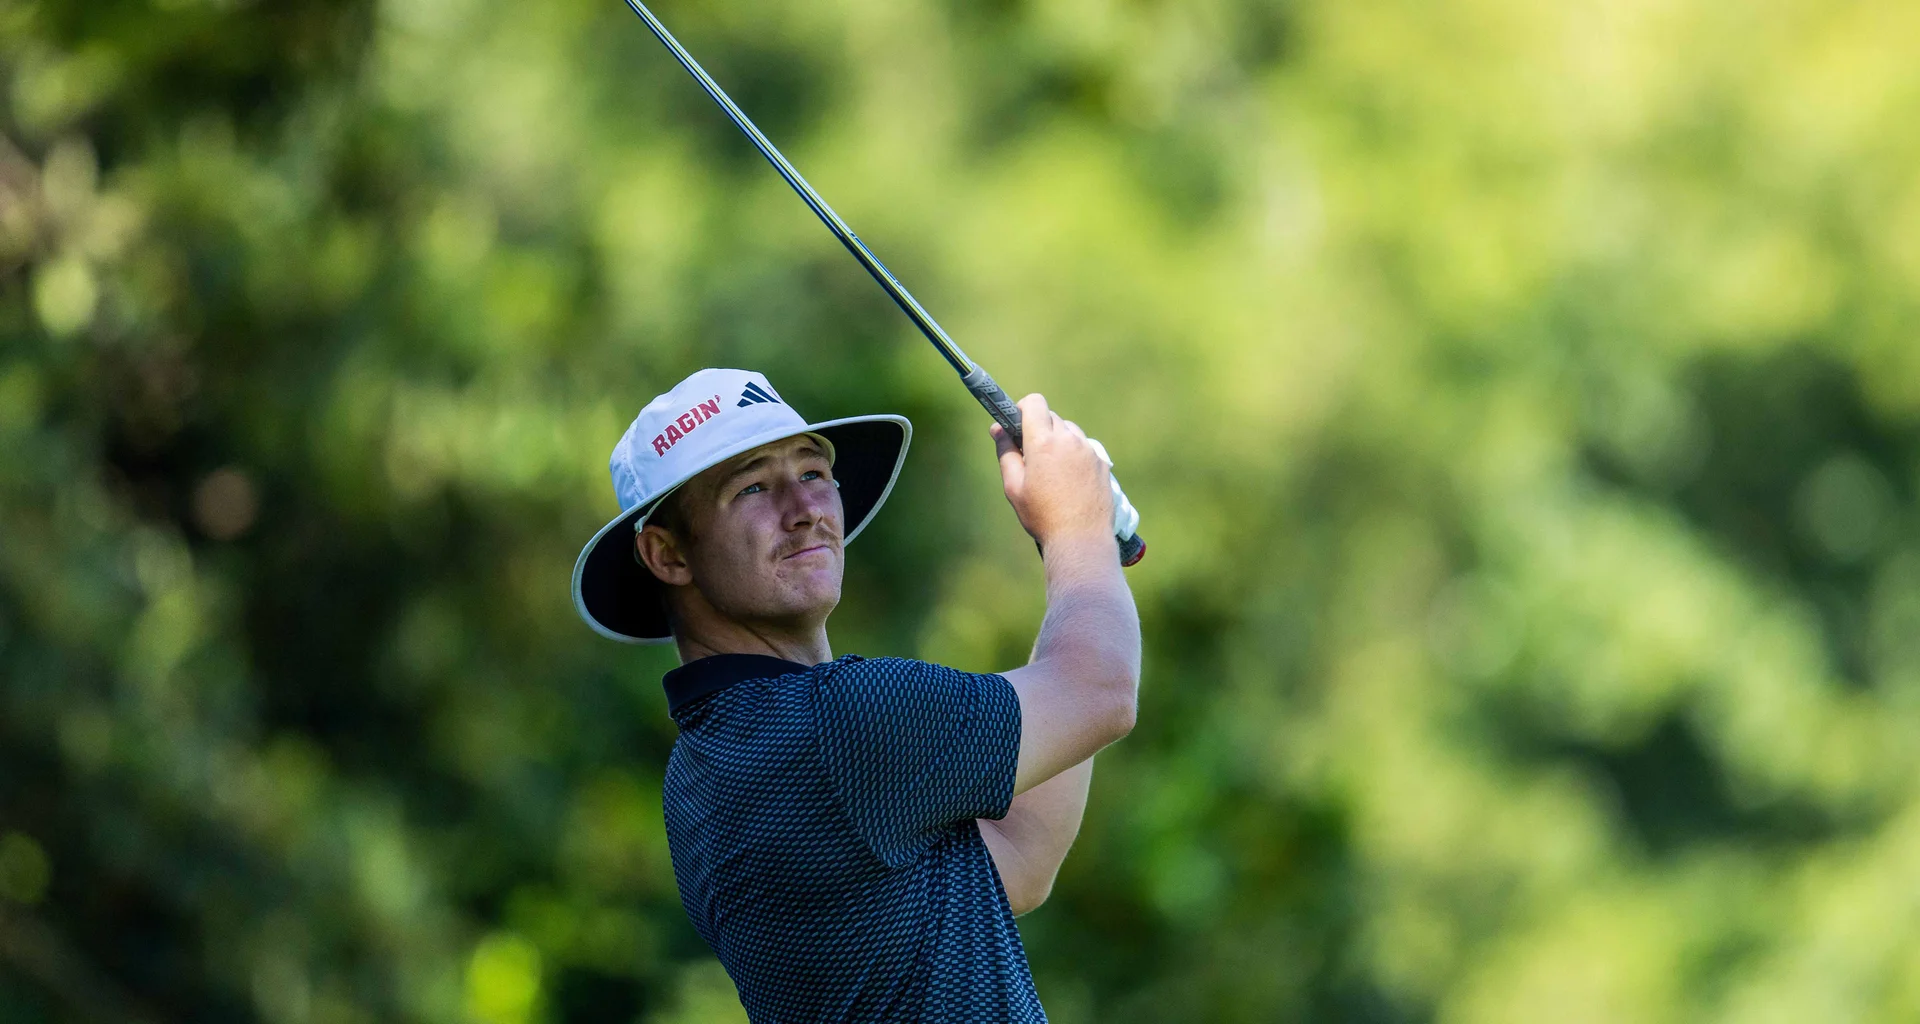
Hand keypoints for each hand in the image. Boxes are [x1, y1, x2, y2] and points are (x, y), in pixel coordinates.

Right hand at [992, 393, 1114, 548]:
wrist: (1081, 538)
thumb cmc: (1043, 515)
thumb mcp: (1014, 487)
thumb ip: (1005, 453)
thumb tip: (998, 429)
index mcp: (1043, 442)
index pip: (1034, 403)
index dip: (1022, 408)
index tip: (1017, 424)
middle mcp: (1069, 439)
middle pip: (1051, 417)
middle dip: (1039, 429)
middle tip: (1030, 455)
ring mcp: (1089, 450)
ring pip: (1069, 431)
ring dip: (1058, 441)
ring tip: (1052, 472)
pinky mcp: (1102, 462)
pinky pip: (1084, 448)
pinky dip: (1074, 455)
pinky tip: (1070, 481)